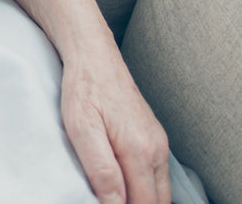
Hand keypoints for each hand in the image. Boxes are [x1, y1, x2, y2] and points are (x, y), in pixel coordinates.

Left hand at [60, 52, 169, 203]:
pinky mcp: (154, 136)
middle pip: (157, 201)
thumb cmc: (83, 87)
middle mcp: (156, 149)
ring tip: (114, 194)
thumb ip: (101, 169)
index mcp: (140, 150)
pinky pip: (157, 174)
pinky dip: (145, 186)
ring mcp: (158, 142)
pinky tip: (124, 182)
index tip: (104, 203)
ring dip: (142, 199)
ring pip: (160, 190)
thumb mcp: (81, 127)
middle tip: (107, 200)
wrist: (93, 54)